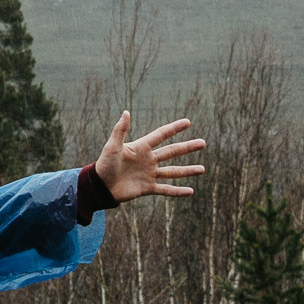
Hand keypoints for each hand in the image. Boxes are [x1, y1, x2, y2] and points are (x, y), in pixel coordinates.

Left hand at [90, 111, 206, 207]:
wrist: (100, 187)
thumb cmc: (104, 165)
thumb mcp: (112, 147)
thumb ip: (120, 131)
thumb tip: (126, 112)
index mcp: (141, 147)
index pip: (161, 135)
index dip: (174, 128)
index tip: (188, 122)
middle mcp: (148, 160)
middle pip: (172, 152)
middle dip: (187, 147)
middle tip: (203, 143)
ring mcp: (149, 174)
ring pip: (173, 171)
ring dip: (188, 170)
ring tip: (203, 169)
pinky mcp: (147, 188)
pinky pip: (166, 190)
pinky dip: (178, 191)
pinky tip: (190, 191)